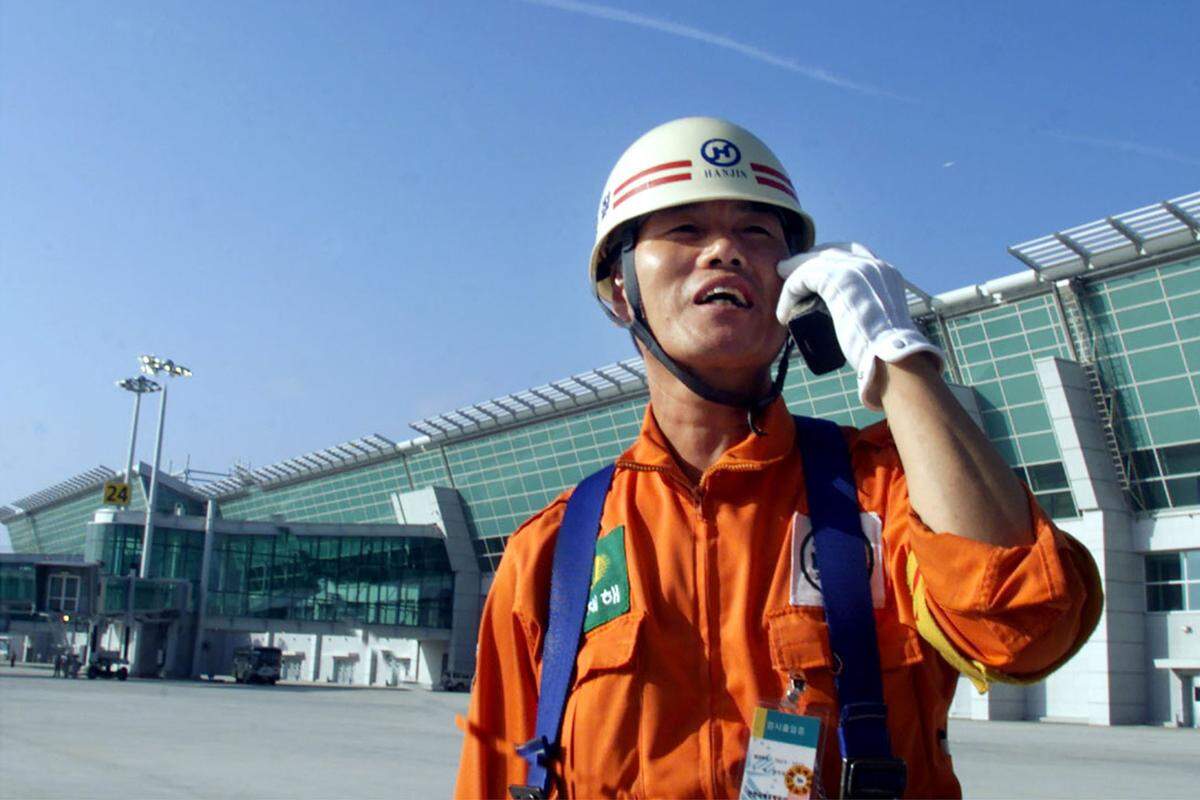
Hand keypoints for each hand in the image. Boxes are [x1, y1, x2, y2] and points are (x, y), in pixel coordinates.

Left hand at [776, 242, 943, 409]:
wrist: (891, 356)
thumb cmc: (885, 352)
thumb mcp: (880, 323)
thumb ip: (870, 315)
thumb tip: (853, 324)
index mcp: (886, 272)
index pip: (854, 252)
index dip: (830, 259)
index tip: (814, 275)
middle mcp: (872, 265)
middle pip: (832, 251)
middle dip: (808, 261)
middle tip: (789, 274)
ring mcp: (855, 269)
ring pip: (814, 263)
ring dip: (794, 278)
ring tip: (783, 293)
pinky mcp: (837, 279)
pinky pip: (803, 278)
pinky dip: (789, 295)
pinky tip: (783, 313)